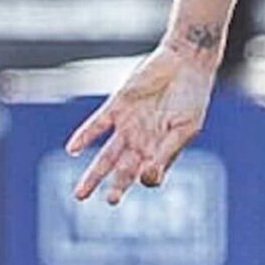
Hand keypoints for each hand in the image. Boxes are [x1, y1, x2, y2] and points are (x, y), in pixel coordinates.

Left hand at [65, 38, 216, 202]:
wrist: (184, 61)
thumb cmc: (192, 96)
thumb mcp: (184, 128)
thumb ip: (166, 154)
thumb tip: (147, 180)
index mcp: (161, 149)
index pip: (148, 175)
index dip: (147, 179)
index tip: (147, 176)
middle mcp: (142, 141)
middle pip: (123, 171)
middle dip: (115, 188)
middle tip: (110, 202)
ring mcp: (128, 125)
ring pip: (106, 155)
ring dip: (94, 174)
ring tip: (80, 195)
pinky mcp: (117, 107)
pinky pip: (97, 125)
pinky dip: (84, 137)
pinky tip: (72, 150)